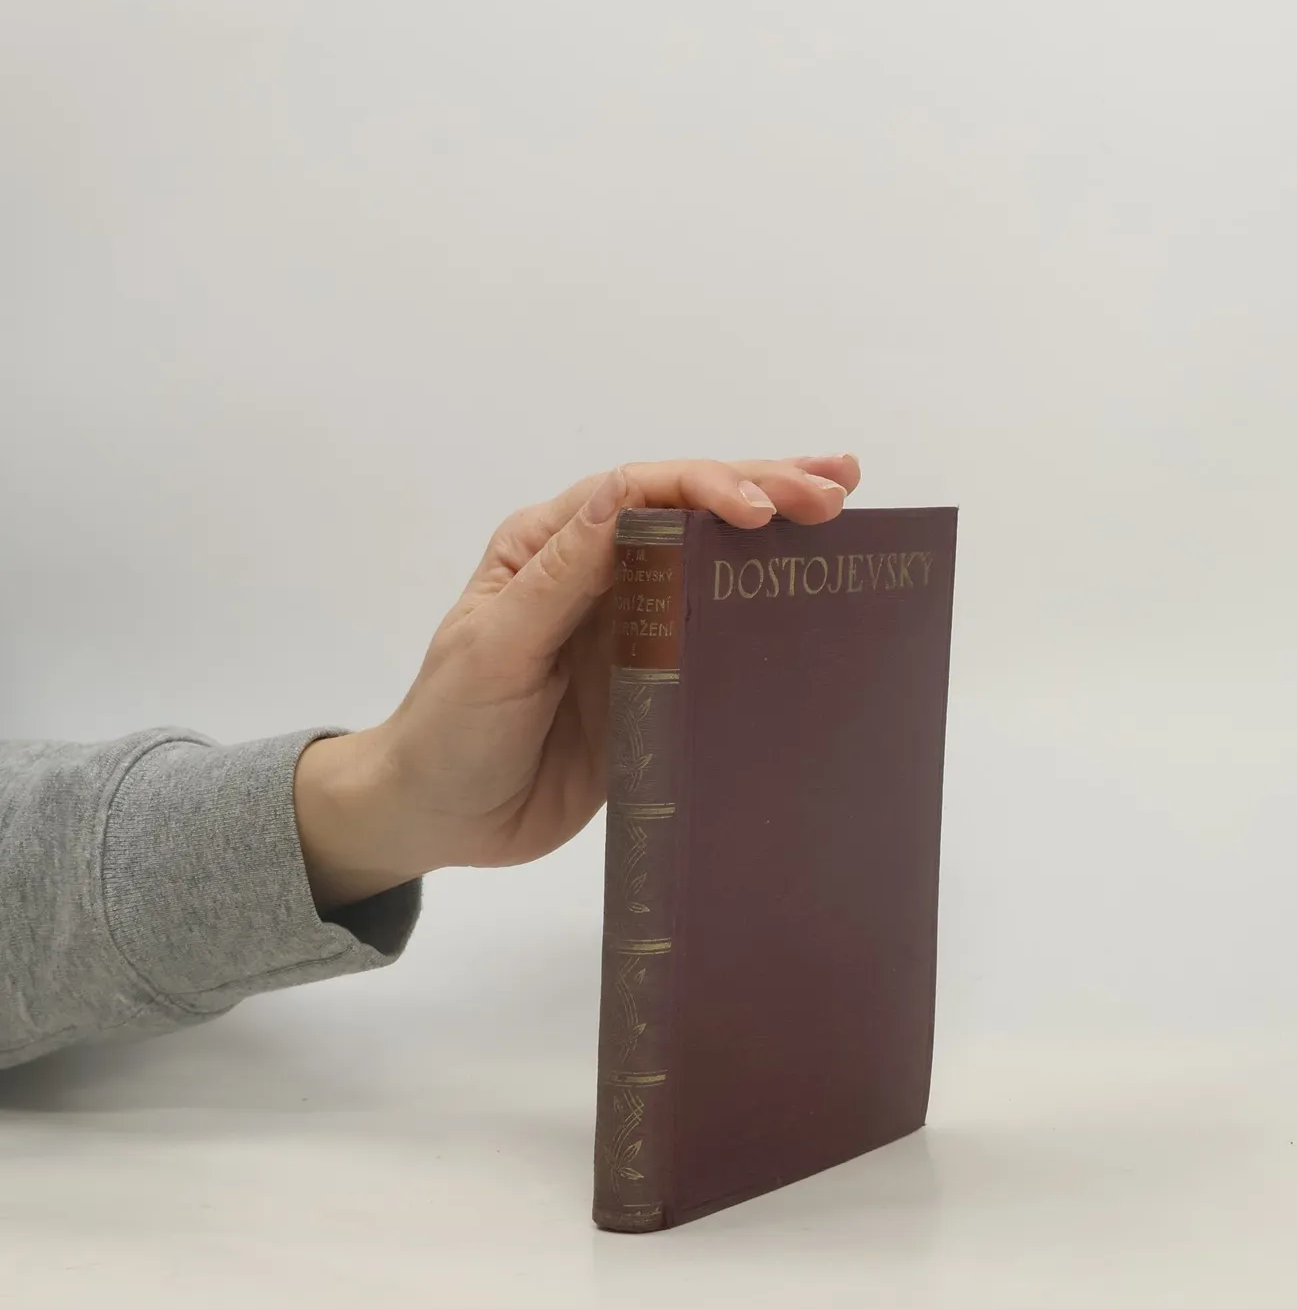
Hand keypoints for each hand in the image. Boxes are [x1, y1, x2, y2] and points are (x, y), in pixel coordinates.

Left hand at [292, 454, 860, 911]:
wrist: (440, 820)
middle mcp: (600, 571)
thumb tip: (618, 495)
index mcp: (552, 546)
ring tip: (844, 504)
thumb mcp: (494, 649)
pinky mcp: (658, 677)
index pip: (639, 492)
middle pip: (690, 511)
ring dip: (779, 533)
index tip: (763, 510)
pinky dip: (768, 607)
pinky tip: (814, 593)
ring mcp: (634, 623)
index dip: (707, 488)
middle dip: (765, 488)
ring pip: (715, 560)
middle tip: (837, 489)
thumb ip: (560, 578)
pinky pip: (720, 633)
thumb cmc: (450, 729)